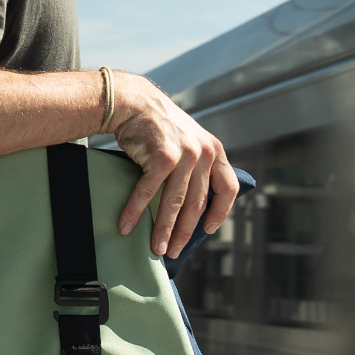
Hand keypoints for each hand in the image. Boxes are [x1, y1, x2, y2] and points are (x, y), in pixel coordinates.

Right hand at [108, 71, 239, 257]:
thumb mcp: (188, 140)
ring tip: (157, 248)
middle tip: (174, 251)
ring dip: (163, 230)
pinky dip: (136, 212)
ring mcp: (184, 155)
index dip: (221, 212)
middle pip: (197, 204)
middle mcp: (204, 153)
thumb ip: (196, 165)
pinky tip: (126, 226)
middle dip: (185, 232)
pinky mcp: (162, 157)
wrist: (134, 102)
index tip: (209, 229)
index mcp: (214, 150)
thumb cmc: (158, 127)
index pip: (228, 188)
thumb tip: (192, 202)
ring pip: (175, 203)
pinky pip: (148, 192)